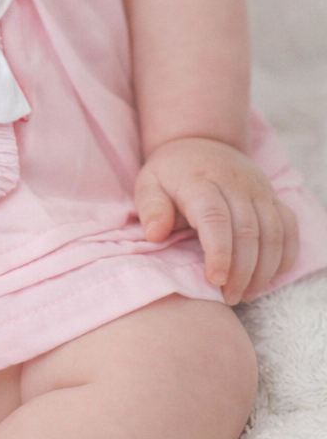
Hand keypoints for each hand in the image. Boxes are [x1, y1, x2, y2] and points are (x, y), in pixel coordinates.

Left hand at [135, 137, 298, 303]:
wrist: (200, 141)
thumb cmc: (171, 173)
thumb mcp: (149, 183)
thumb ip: (151, 208)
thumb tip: (154, 234)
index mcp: (200, 181)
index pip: (215, 218)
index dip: (219, 252)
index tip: (215, 281)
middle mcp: (234, 183)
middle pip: (248, 232)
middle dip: (241, 271)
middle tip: (229, 297)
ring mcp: (258, 189)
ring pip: (273, 233)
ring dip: (263, 269)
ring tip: (245, 293)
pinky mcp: (273, 196)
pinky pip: (289, 227)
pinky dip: (285, 255)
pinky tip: (269, 276)